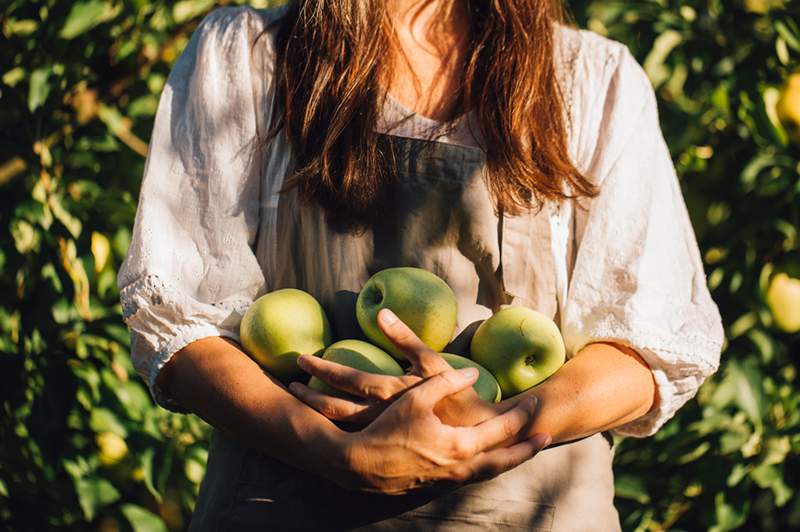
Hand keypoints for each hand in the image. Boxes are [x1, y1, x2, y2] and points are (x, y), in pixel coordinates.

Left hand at [290, 309, 521, 426]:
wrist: (478, 438)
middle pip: (333, 408)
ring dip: (317, 411)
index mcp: (390, 394)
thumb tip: (381, 312)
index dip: (322, 369)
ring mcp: (382, 435)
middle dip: (309, 395)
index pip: (347, 380)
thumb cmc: (458, 396)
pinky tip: (323, 422)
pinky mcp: (387, 445)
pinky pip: (353, 438)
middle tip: (290, 384)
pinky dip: (334, 428)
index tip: (302, 360)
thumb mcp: (433, 363)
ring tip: (300, 399)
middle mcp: (380, 418)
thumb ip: (406, 337)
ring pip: (339, 426)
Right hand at [335, 367, 549, 494]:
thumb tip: (472, 374)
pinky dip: (485, 468)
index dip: (522, 416)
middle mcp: (462, 468)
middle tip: (546, 438)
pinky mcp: (437, 486)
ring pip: (489, 472)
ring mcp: (450, 481)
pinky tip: (485, 461)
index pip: (503, 430)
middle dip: (527, 449)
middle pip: (506, 460)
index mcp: (461, 445)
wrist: (360, 466)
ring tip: (522, 452)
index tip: (536, 403)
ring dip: (509, 460)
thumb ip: (447, 382)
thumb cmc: (388, 429)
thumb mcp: (417, 397)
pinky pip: (471, 477)